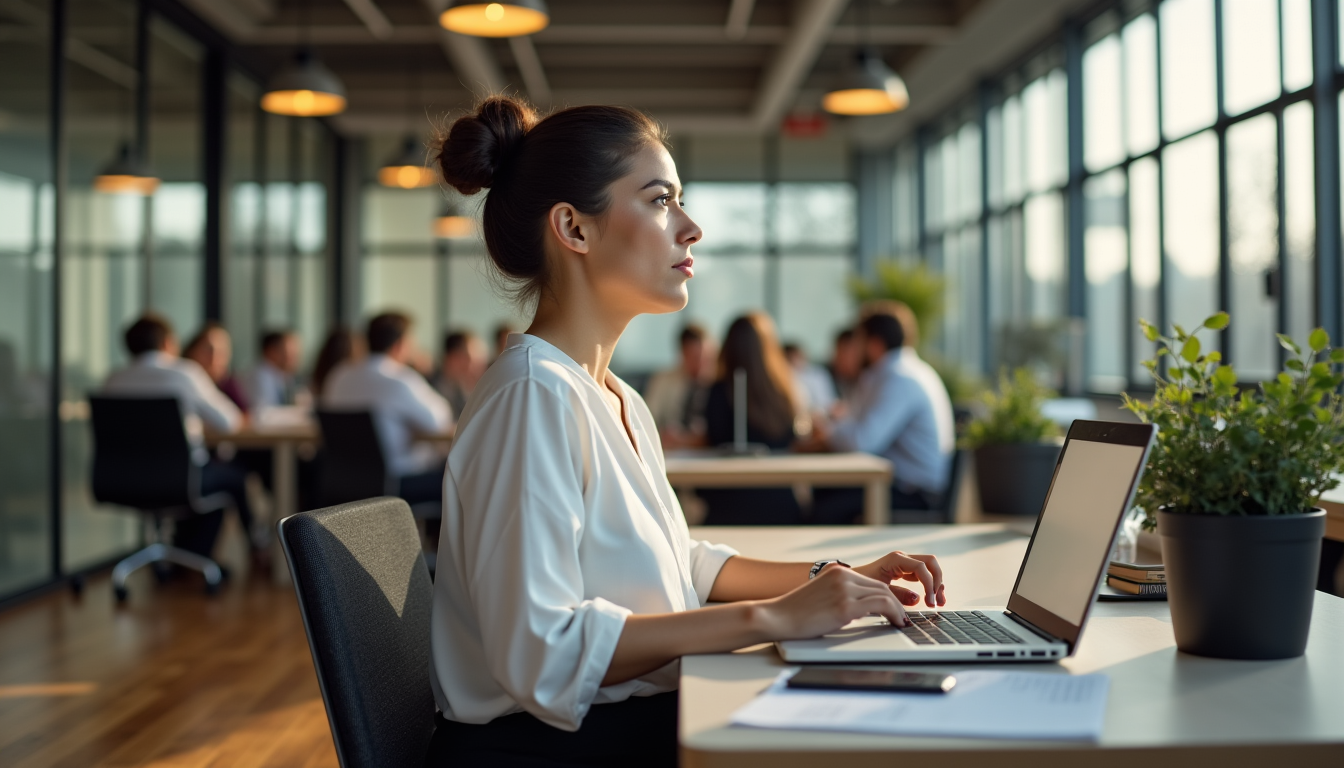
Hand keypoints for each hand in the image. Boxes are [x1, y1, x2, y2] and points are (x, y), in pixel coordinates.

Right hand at [757, 566, 909, 639]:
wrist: (776, 618)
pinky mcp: (845, 605)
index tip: (895, 609)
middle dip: (897, 603)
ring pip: (885, 595)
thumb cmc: (795, 614)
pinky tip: (897, 623)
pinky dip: (895, 614)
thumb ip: (841, 596)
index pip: (871, 582)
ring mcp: (844, 589)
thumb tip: (862, 609)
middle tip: (904, 617)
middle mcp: (842, 575)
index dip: (887, 596)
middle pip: (881, 587)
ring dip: (898, 610)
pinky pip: (881, 606)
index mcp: (836, 571)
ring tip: (902, 623)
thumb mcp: (821, 597)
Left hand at [851, 551, 945, 608]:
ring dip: (937, 583)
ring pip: (929, 568)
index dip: (928, 585)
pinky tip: (931, 598)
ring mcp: (904, 563)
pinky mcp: (904, 570)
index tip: (929, 603)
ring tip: (939, 602)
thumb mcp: (878, 591)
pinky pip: (922, 574)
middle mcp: (902, 558)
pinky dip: (929, 585)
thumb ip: (898, 595)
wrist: (850, 580)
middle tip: (938, 601)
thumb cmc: (861, 584)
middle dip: (937, 581)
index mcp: (895, 559)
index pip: (921, 568)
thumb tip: (917, 599)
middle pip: (930, 562)